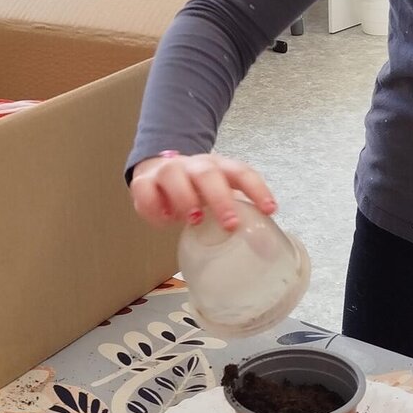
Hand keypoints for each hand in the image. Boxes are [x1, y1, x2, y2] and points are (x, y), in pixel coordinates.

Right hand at [131, 151, 276, 230]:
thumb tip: (262, 247)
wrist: (158, 171)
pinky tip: (165, 221)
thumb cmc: (196, 190)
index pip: (241, 172)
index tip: (269, 210)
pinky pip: (145, 192)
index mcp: (218, 167)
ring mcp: (167, 171)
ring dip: (185, 198)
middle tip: (230, 224)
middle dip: (220, 198)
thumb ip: (235, 212)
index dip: (257, 189)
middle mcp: (193, 166)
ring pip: (174, 175)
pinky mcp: (143, 182)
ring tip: (194, 220)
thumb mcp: (218, 194)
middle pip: (207, 173)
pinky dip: (154, 208)